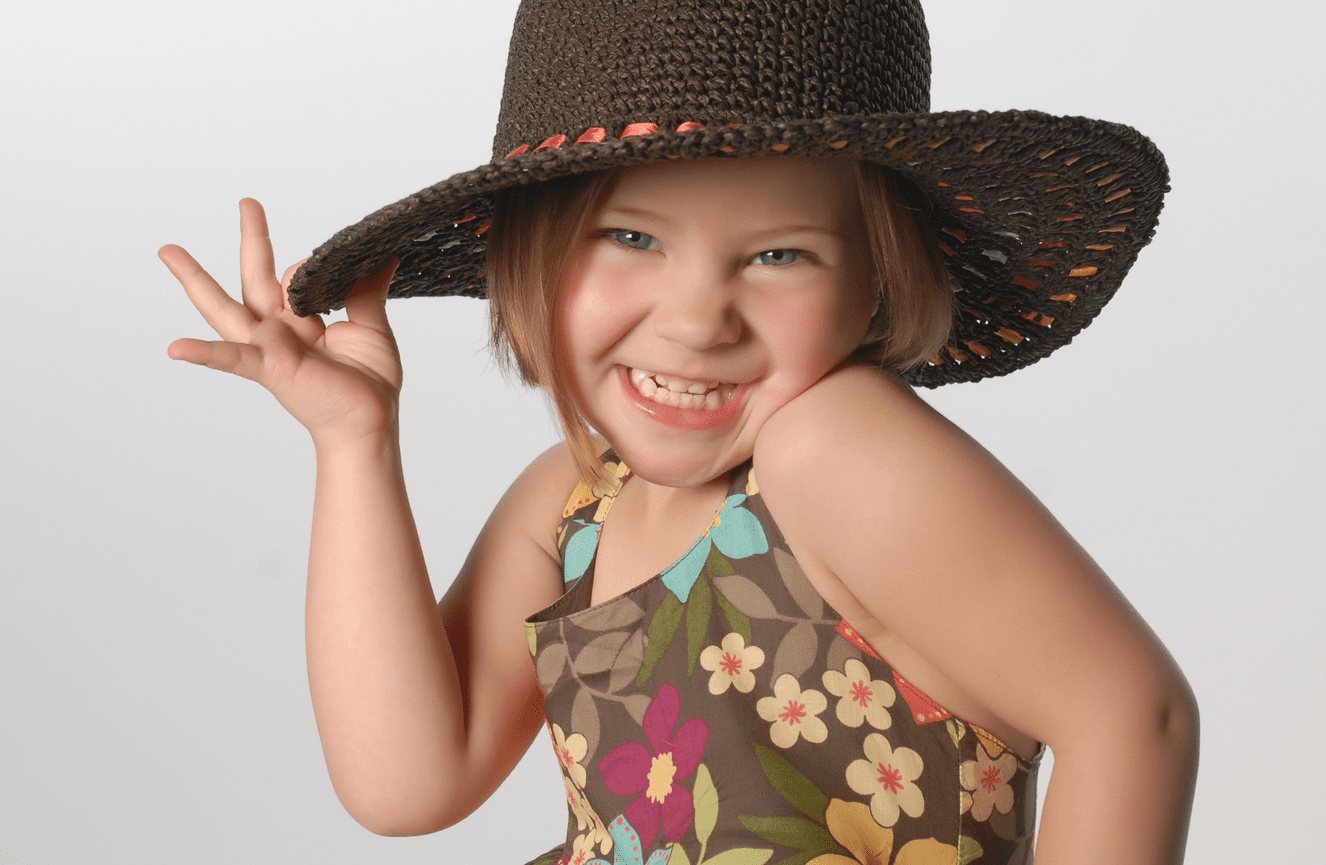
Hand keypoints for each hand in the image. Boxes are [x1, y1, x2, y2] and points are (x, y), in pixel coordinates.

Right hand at [162, 199, 402, 449]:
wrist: (370, 421)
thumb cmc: (369, 383)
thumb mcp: (371, 327)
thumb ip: (367, 292)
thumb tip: (384, 257)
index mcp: (301, 319)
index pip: (296, 278)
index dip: (313, 268)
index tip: (339, 262)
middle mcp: (279, 329)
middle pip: (256, 277)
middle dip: (252, 239)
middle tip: (247, 202)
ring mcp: (268, 347)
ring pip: (224, 307)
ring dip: (194, 279)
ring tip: (167, 250)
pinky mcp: (268, 367)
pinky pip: (230, 359)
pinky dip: (203, 354)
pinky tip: (176, 348)